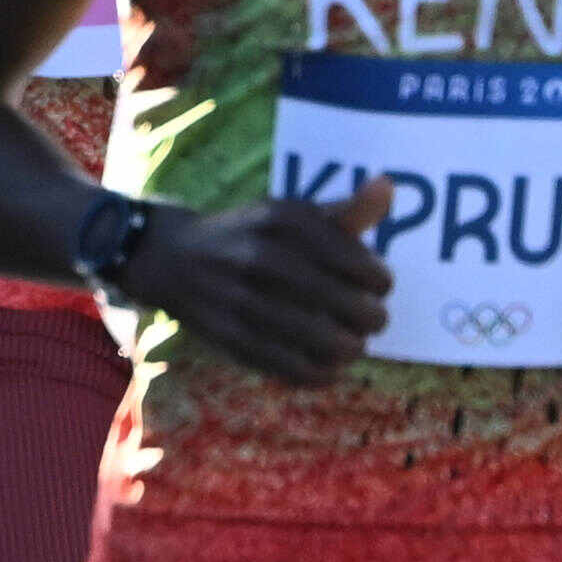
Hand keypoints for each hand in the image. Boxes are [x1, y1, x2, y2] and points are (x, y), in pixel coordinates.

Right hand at [138, 172, 392, 381]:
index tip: (379, 287)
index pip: (360, 263)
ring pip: (326, 342)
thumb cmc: (251, 235)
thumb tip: (389, 187)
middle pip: (350, 305)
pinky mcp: (231, 337)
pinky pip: (293, 368)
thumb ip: (344, 210)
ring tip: (351, 344)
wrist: (172, 258)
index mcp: (286, 220)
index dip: (380, 282)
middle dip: (372, 319)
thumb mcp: (291, 214)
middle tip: (372, 320)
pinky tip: (327, 366)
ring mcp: (245, 299)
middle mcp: (264, 256)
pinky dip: (321, 373)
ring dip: (351, 349)